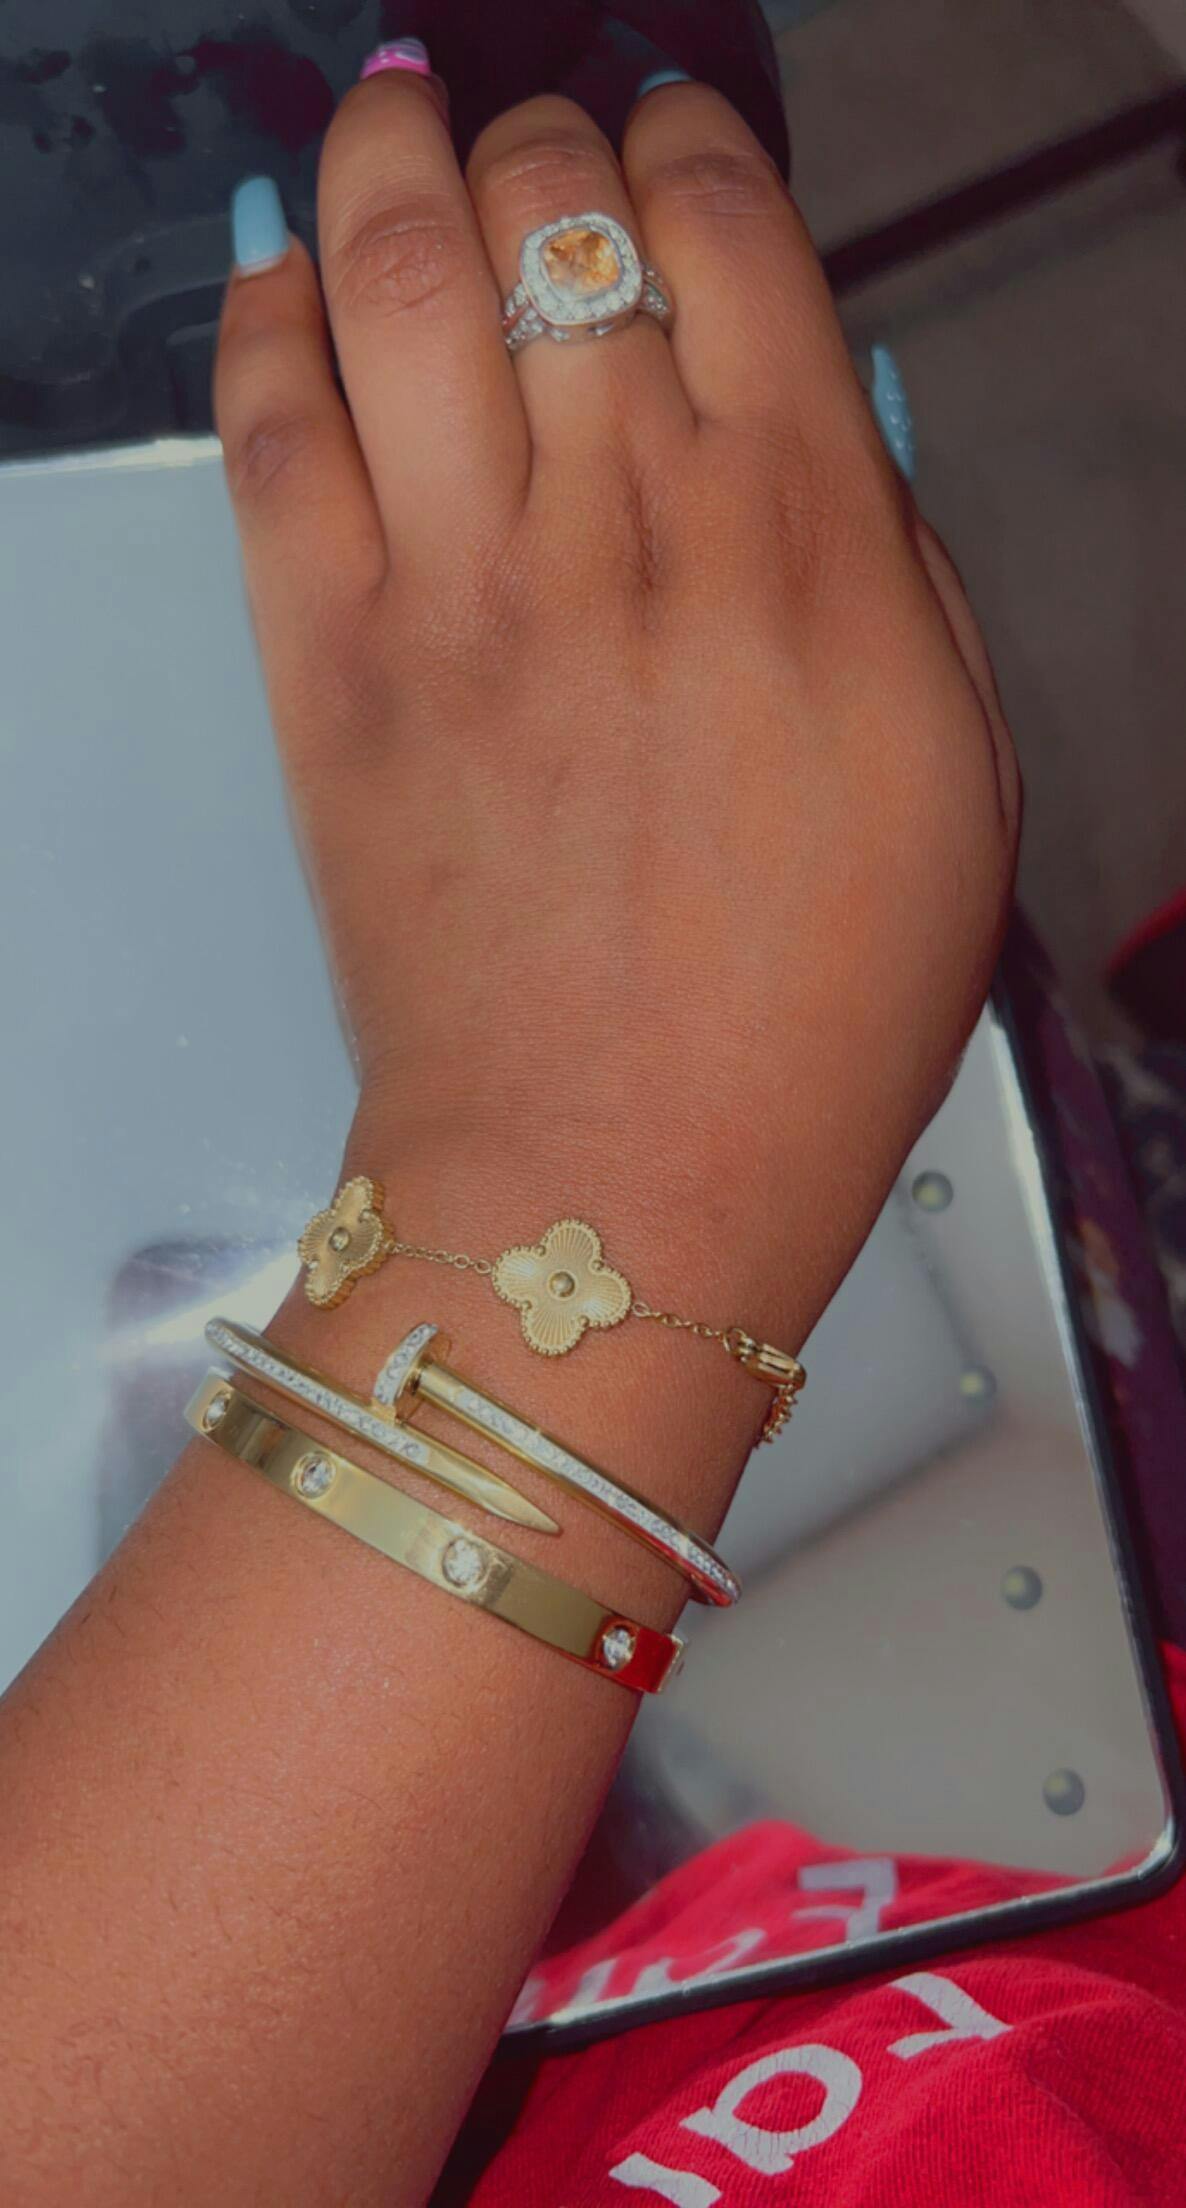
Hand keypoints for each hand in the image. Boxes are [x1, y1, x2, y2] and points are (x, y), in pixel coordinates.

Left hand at [215, 75, 1018, 1357]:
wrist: (616, 1177)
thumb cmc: (812, 1012)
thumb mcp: (956, 772)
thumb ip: (898, 562)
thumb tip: (826, 406)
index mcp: (808, 534)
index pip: (727, 225)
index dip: (689, 142)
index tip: (673, 142)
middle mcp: (629, 519)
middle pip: (552, 210)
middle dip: (540, 136)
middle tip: (534, 145)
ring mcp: (462, 584)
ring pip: (398, 267)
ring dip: (385, 156)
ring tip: (388, 118)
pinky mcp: (329, 664)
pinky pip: (273, 424)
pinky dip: (264, 312)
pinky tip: (279, 263)